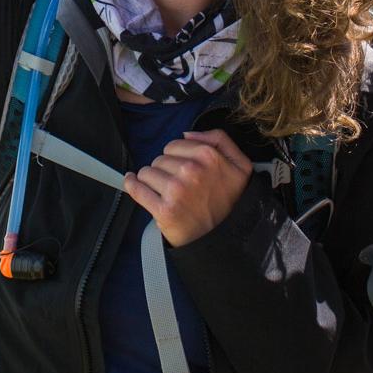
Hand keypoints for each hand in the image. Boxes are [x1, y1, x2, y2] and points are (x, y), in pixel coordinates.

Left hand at [124, 129, 252, 246]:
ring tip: (165, 192)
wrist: (224, 238)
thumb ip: (219, 139)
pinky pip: (137, 189)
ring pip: (147, 172)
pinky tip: (132, 182)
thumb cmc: (230, 202)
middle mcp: (191, 170)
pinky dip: (131, 185)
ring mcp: (176, 190)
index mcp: (208, 156)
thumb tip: (187, 133)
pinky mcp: (163, 209)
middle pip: (159, 158)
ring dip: (152, 180)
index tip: (182, 168)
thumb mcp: (240, 166)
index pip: (174, 145)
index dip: (176, 156)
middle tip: (177, 184)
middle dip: (165, 169)